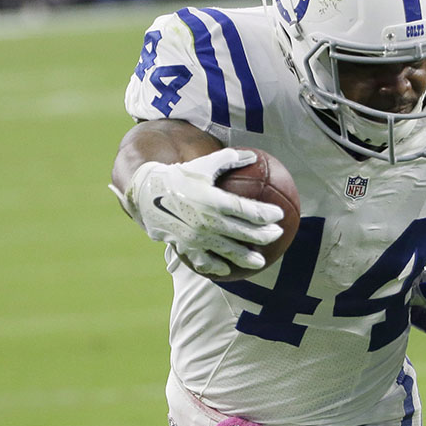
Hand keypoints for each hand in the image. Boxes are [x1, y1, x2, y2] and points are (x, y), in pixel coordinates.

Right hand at [117, 149, 284, 277]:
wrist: (145, 193)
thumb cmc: (179, 176)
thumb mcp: (203, 164)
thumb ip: (229, 159)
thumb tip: (253, 155)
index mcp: (214, 200)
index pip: (248, 210)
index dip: (266, 214)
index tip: (279, 215)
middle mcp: (207, 221)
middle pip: (244, 233)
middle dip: (265, 236)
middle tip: (278, 234)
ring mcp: (197, 237)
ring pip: (228, 251)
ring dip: (247, 258)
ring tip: (260, 262)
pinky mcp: (185, 246)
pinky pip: (204, 261)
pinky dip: (216, 267)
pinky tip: (227, 269)